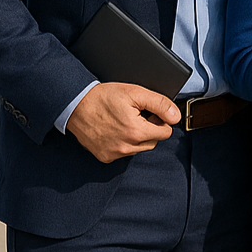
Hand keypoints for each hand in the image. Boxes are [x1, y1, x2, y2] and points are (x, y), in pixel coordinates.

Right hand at [65, 82, 179, 163]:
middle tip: (137, 115)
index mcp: (136, 132)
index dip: (160, 120)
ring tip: (125, 121)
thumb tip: (176, 116)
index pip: (165, 132)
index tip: (150, 112)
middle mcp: (126, 147)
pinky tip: (116, 130)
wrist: (76, 105)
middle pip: (154, 142)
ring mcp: (114, 154)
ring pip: (140, 149)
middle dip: (151, 129)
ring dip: (138, 137)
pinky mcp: (105, 157)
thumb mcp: (136, 93)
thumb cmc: (104, 97)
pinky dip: (124, 143)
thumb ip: (160, 104)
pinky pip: (124, 153)